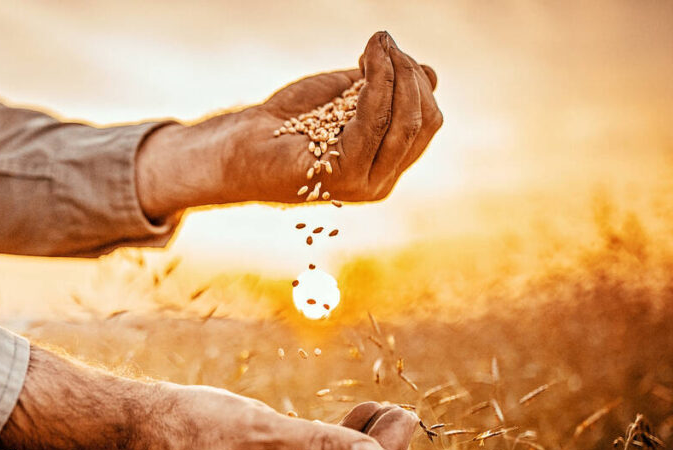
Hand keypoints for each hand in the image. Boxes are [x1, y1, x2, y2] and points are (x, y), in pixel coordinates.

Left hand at [136, 31, 441, 219]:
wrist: (242, 145)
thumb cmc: (289, 121)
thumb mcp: (347, 97)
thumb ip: (385, 90)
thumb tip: (430, 73)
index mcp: (385, 165)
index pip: (427, 123)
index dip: (419, 82)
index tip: (393, 50)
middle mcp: (380, 181)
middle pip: (422, 123)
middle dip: (410, 75)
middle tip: (385, 44)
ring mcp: (363, 184)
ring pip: (402, 123)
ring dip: (395, 75)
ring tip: (377, 46)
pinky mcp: (342, 176)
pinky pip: (373, 123)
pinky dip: (376, 85)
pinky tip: (366, 62)